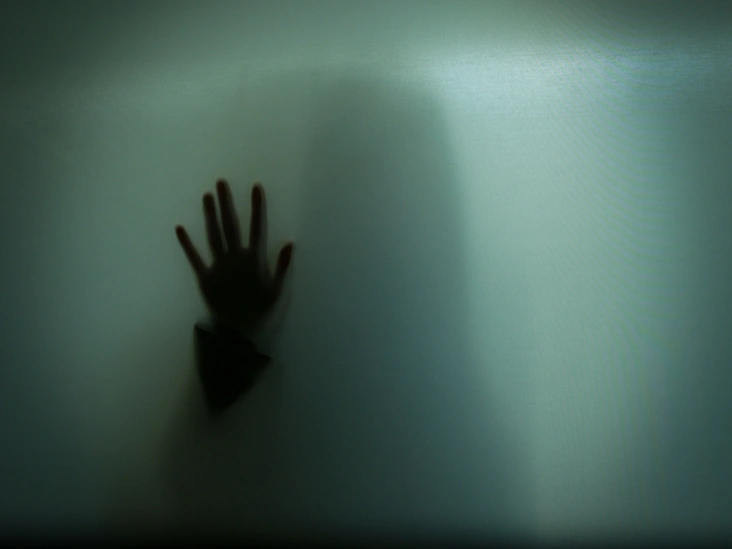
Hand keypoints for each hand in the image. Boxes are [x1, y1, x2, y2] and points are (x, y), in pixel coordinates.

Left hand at [176, 179, 293, 332]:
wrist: (237, 331)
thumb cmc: (259, 310)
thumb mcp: (277, 290)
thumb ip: (282, 266)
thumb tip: (290, 243)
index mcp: (253, 260)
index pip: (257, 227)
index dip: (256, 207)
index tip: (255, 187)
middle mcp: (234, 257)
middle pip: (230, 225)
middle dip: (226, 202)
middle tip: (220, 182)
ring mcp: (217, 266)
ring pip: (213, 236)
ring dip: (209, 215)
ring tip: (206, 196)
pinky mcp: (204, 277)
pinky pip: (194, 258)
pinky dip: (187, 244)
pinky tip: (180, 228)